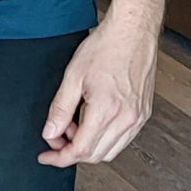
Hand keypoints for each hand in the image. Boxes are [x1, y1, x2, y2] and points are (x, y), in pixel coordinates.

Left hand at [39, 17, 158, 166]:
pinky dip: (104, 139)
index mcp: (107, 111)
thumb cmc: (106, 48)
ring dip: (88, 147)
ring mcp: (138, 118)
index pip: (81, 151)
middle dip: (71, 152)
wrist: (133, 32)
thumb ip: (60, 109)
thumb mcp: (73, 77)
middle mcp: (127, 120)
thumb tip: (50, 133)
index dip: (60, 158)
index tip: (46, 156)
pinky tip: (91, 122)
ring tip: (73, 124)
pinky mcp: (144, 114)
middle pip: (96, 156)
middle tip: (55, 136)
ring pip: (110, 151)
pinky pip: (123, 140)